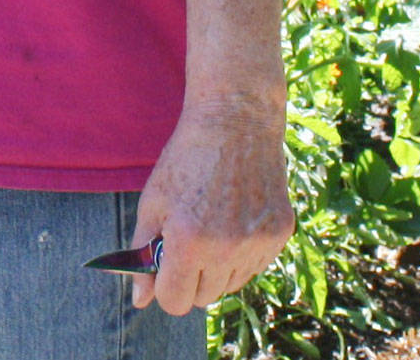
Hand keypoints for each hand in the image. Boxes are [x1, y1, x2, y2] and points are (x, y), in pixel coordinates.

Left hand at [131, 98, 293, 314]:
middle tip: (188, 239)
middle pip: (204, 298)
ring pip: (231, 285)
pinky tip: (235, 216)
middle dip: (191, 277)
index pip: (175, 301)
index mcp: (188, 240)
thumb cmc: (187, 158)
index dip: (166, 285)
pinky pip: (255, 266)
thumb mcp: (154, 200)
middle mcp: (226, 249)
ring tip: (212, 223)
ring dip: (218, 267)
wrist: (235, 119)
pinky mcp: (280, 234)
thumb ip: (144, 252)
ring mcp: (257, 243)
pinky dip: (243, 253)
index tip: (166, 266)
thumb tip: (139, 300)